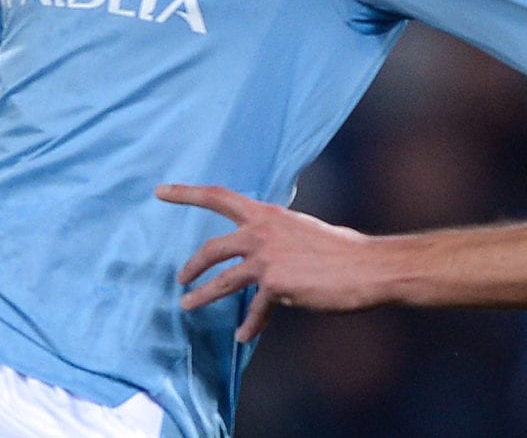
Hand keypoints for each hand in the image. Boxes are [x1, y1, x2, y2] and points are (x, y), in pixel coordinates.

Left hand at [158, 184, 386, 341]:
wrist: (364, 267)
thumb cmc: (340, 250)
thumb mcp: (302, 230)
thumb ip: (278, 236)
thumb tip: (266, 250)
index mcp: (268, 214)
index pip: (219, 196)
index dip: (187, 193)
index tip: (161, 191)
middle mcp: (261, 232)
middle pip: (211, 248)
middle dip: (191, 266)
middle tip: (180, 278)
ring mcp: (266, 259)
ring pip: (221, 282)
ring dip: (201, 296)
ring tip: (186, 306)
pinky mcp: (275, 284)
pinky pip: (254, 311)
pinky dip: (249, 325)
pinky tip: (243, 335)